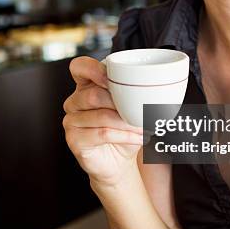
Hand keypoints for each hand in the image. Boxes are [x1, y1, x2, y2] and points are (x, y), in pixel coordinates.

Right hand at [63, 56, 143, 187]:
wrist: (117, 161)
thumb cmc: (123, 130)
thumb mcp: (130, 108)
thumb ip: (135, 94)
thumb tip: (158, 87)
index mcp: (86, 86)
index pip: (79, 67)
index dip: (93, 69)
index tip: (112, 78)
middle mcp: (74, 101)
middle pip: (93, 95)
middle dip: (120, 103)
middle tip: (139, 110)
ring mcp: (71, 121)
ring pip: (101, 116)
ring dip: (126, 122)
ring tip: (143, 126)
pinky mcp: (75, 140)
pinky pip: (102, 133)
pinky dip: (125, 135)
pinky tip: (138, 136)